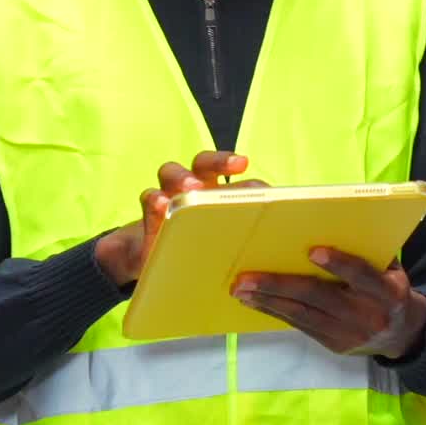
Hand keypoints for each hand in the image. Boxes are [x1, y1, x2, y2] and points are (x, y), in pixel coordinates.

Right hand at [95, 150, 263, 286]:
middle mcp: (195, 187)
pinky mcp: (151, 214)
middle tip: (236, 165)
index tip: (253, 168)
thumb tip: (275, 243)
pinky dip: (156, 200)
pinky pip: (150, 197)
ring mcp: (170, 197)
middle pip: (205, 162)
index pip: (234, 173)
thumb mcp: (229, 244)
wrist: (162, 264)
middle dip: (220, 160)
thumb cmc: (205, 250)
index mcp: (220, 192)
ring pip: (172, 172)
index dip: (246, 171)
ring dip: (183, 177)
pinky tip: (163, 206)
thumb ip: (248, 236)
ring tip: (191, 187)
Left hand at [231, 249, 425, 359]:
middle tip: (247, 278)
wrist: (403, 334)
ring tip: (240, 289)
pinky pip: (299, 326)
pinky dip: (275, 312)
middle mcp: (368, 315)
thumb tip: (326, 220)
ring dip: (267, 301)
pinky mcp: (333, 345)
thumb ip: (366, 249)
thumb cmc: (390, 285)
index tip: (313, 251)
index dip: (339, 264)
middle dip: (280, 286)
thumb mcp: (391, 266)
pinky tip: (255, 302)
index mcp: (388, 291)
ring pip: (302, 316)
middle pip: (319, 297)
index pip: (362, 275)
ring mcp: (348, 334)